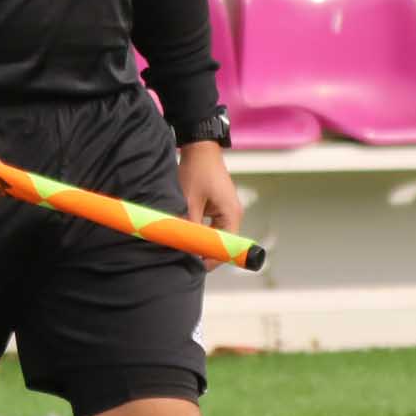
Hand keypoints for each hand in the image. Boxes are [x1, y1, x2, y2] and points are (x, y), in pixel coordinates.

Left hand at [178, 142, 244, 261]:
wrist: (200, 148)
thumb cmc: (196, 171)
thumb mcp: (189, 200)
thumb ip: (188, 225)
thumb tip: (182, 245)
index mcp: (231, 215)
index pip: (225, 248)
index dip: (210, 260)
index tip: (193, 267)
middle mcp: (233, 215)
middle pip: (221, 244)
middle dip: (203, 252)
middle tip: (182, 258)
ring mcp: (226, 212)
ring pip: (214, 236)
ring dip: (200, 242)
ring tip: (182, 247)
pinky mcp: (218, 208)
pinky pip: (211, 227)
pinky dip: (200, 232)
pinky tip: (185, 234)